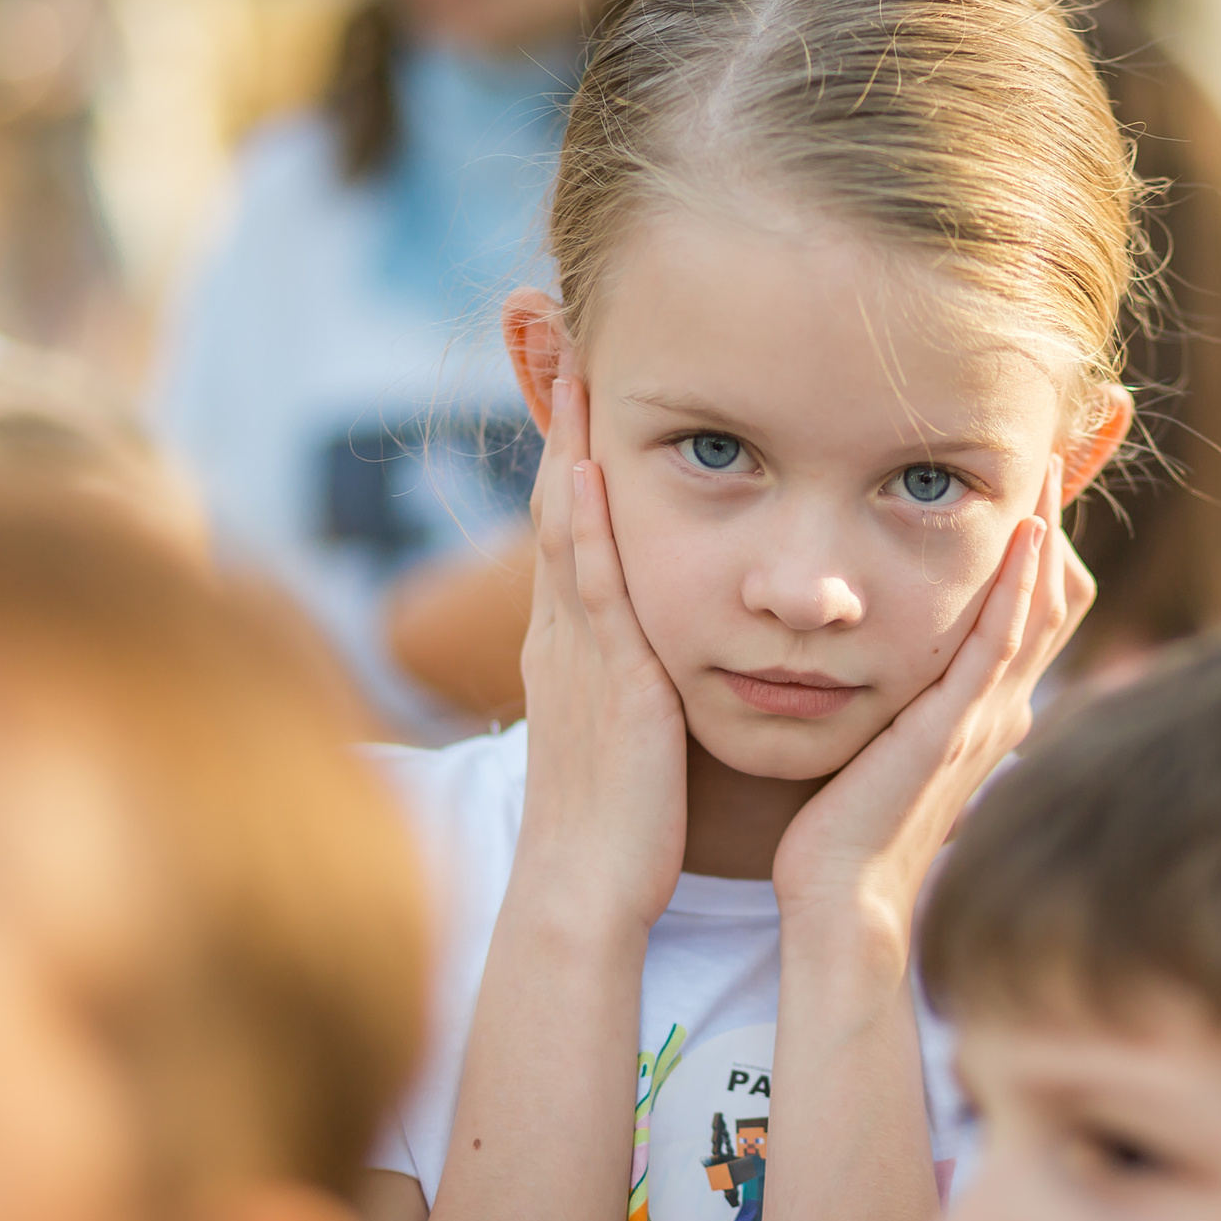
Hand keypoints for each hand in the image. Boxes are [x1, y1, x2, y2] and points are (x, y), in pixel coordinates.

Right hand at [513, 374, 689, 937]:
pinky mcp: (607, 678)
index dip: (573, 447)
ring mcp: (578, 651)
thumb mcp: (630, 728)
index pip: (570, 522)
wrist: (588, 888)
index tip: (581, 376)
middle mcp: (565, 633)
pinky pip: (589, 585)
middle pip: (556, 500)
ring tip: (569, 363)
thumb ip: (645, 676)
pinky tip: (587, 470)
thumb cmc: (622, 823)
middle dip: (558, 419)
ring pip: (564, 524)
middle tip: (554, 333)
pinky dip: (583, 522)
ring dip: (567, 442)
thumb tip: (667, 646)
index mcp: (575, 644)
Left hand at [771, 457, 1092, 960]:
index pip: (1026, 615)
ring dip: (1046, 532)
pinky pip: (1003, 643)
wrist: (840, 901)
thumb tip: (867, 667)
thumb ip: (886, 706)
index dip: (1032, 550)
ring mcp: (984, 719)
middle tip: (1044, 454)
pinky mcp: (957, 728)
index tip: (1019, 488)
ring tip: (1044, 466)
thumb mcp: (875, 750)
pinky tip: (1028, 532)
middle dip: (1051, 524)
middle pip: (1050, 600)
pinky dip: (1021, 585)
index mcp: (979, 713)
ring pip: (1039, 609)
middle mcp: (996, 710)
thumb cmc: (841, 833)